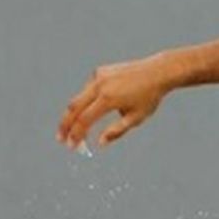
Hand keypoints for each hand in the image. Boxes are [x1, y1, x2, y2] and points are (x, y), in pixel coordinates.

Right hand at [57, 55, 176, 149]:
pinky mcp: (100, 71)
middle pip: (73, 107)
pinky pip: (88, 89)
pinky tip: (92, 109)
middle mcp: (100, 85)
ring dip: (74, 114)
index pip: (84, 120)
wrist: (157, 72)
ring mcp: (98, 76)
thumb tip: (100, 143)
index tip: (71, 146)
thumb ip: (116, 131)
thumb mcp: (136, 118)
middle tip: (61, 139)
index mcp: (108, 98)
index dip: (76, 135)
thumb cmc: (149, 97)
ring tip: (75, 129)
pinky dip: (86, 101)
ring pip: (79, 98)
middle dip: (65, 125)